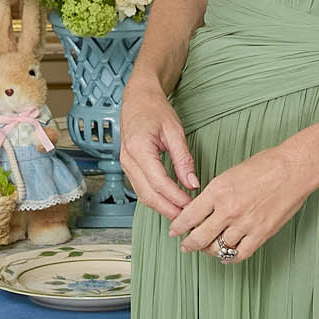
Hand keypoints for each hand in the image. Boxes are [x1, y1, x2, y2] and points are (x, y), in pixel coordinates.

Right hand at [119, 79, 196, 219]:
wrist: (137, 98)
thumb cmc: (154, 109)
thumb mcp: (174, 131)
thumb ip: (183, 159)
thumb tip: (192, 183)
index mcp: (139, 148)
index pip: (158, 182)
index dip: (175, 198)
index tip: (191, 205)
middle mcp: (128, 159)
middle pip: (148, 194)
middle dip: (168, 209)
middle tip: (186, 219)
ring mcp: (125, 164)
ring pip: (142, 195)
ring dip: (161, 207)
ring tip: (180, 215)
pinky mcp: (128, 166)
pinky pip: (140, 188)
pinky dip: (155, 198)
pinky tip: (169, 202)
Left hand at [170, 144, 313, 261]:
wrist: (295, 168)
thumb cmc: (266, 165)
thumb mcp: (230, 173)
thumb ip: (215, 193)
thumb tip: (203, 209)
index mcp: (218, 191)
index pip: (189, 216)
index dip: (178, 227)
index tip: (174, 231)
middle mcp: (228, 210)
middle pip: (199, 237)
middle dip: (188, 244)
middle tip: (185, 246)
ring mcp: (245, 224)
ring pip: (218, 248)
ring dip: (210, 250)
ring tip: (208, 249)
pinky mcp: (261, 233)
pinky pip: (240, 254)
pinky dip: (230, 258)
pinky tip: (226, 256)